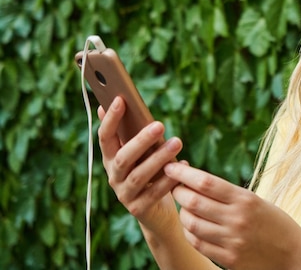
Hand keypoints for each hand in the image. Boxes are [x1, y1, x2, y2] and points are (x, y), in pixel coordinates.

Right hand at [98, 96, 182, 229]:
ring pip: (139, 175)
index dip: (110, 119)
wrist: (155, 211)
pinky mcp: (138, 209)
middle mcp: (113, 176)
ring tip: (177, 142)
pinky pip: (154, 193)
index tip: (121, 99)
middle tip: (160, 124)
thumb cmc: (149, 171)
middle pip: (122, 157)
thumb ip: (130, 131)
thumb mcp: (140, 151)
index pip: (105, 137)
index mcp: (110, 158)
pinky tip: (183, 164)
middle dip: (141, 140)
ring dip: (159, 158)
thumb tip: (119, 99)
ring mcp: (124, 194)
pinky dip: (169, 179)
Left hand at [164, 162, 300, 269]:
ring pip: (191, 223)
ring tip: (185, 208)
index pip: (205, 182)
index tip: (171, 166)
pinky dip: (190, 232)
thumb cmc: (274, 223)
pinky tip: (192, 226)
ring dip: (182, 213)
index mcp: (245, 199)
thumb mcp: (256, 201)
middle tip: (175, 187)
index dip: (183, 173)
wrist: (293, 255)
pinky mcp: (229, 259)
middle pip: (193, 201)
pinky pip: (198, 244)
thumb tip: (196, 180)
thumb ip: (229, 194)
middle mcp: (237, 219)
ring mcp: (232, 241)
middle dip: (178, 191)